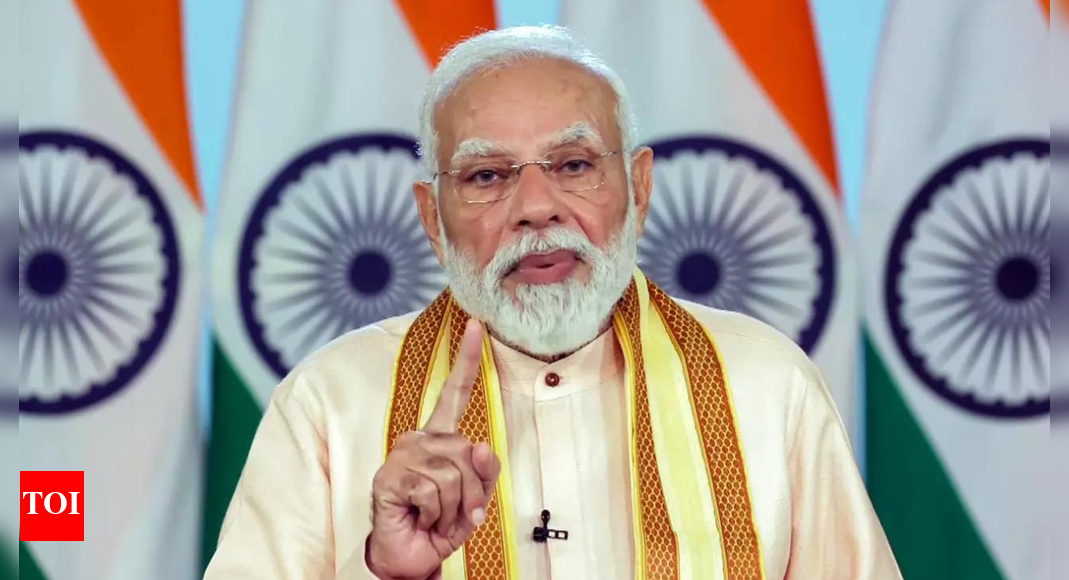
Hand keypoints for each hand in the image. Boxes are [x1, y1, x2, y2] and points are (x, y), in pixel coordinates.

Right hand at [366, 320, 501, 579]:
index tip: (475, 325)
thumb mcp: (473, 499)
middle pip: (470, 452)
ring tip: (434, 516)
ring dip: (454, 506)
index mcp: (440, 438)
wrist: (409, 556)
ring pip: (455, 475)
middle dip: (473, 491)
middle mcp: (419, 439)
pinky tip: (418, 517)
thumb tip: (483, 447)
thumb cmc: (439, 524)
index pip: (455, 393)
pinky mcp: (391, 476)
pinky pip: (434, 491)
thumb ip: (485, 473)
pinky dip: (435, 514)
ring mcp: (402, 455)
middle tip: (453, 510)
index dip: (466, 359)